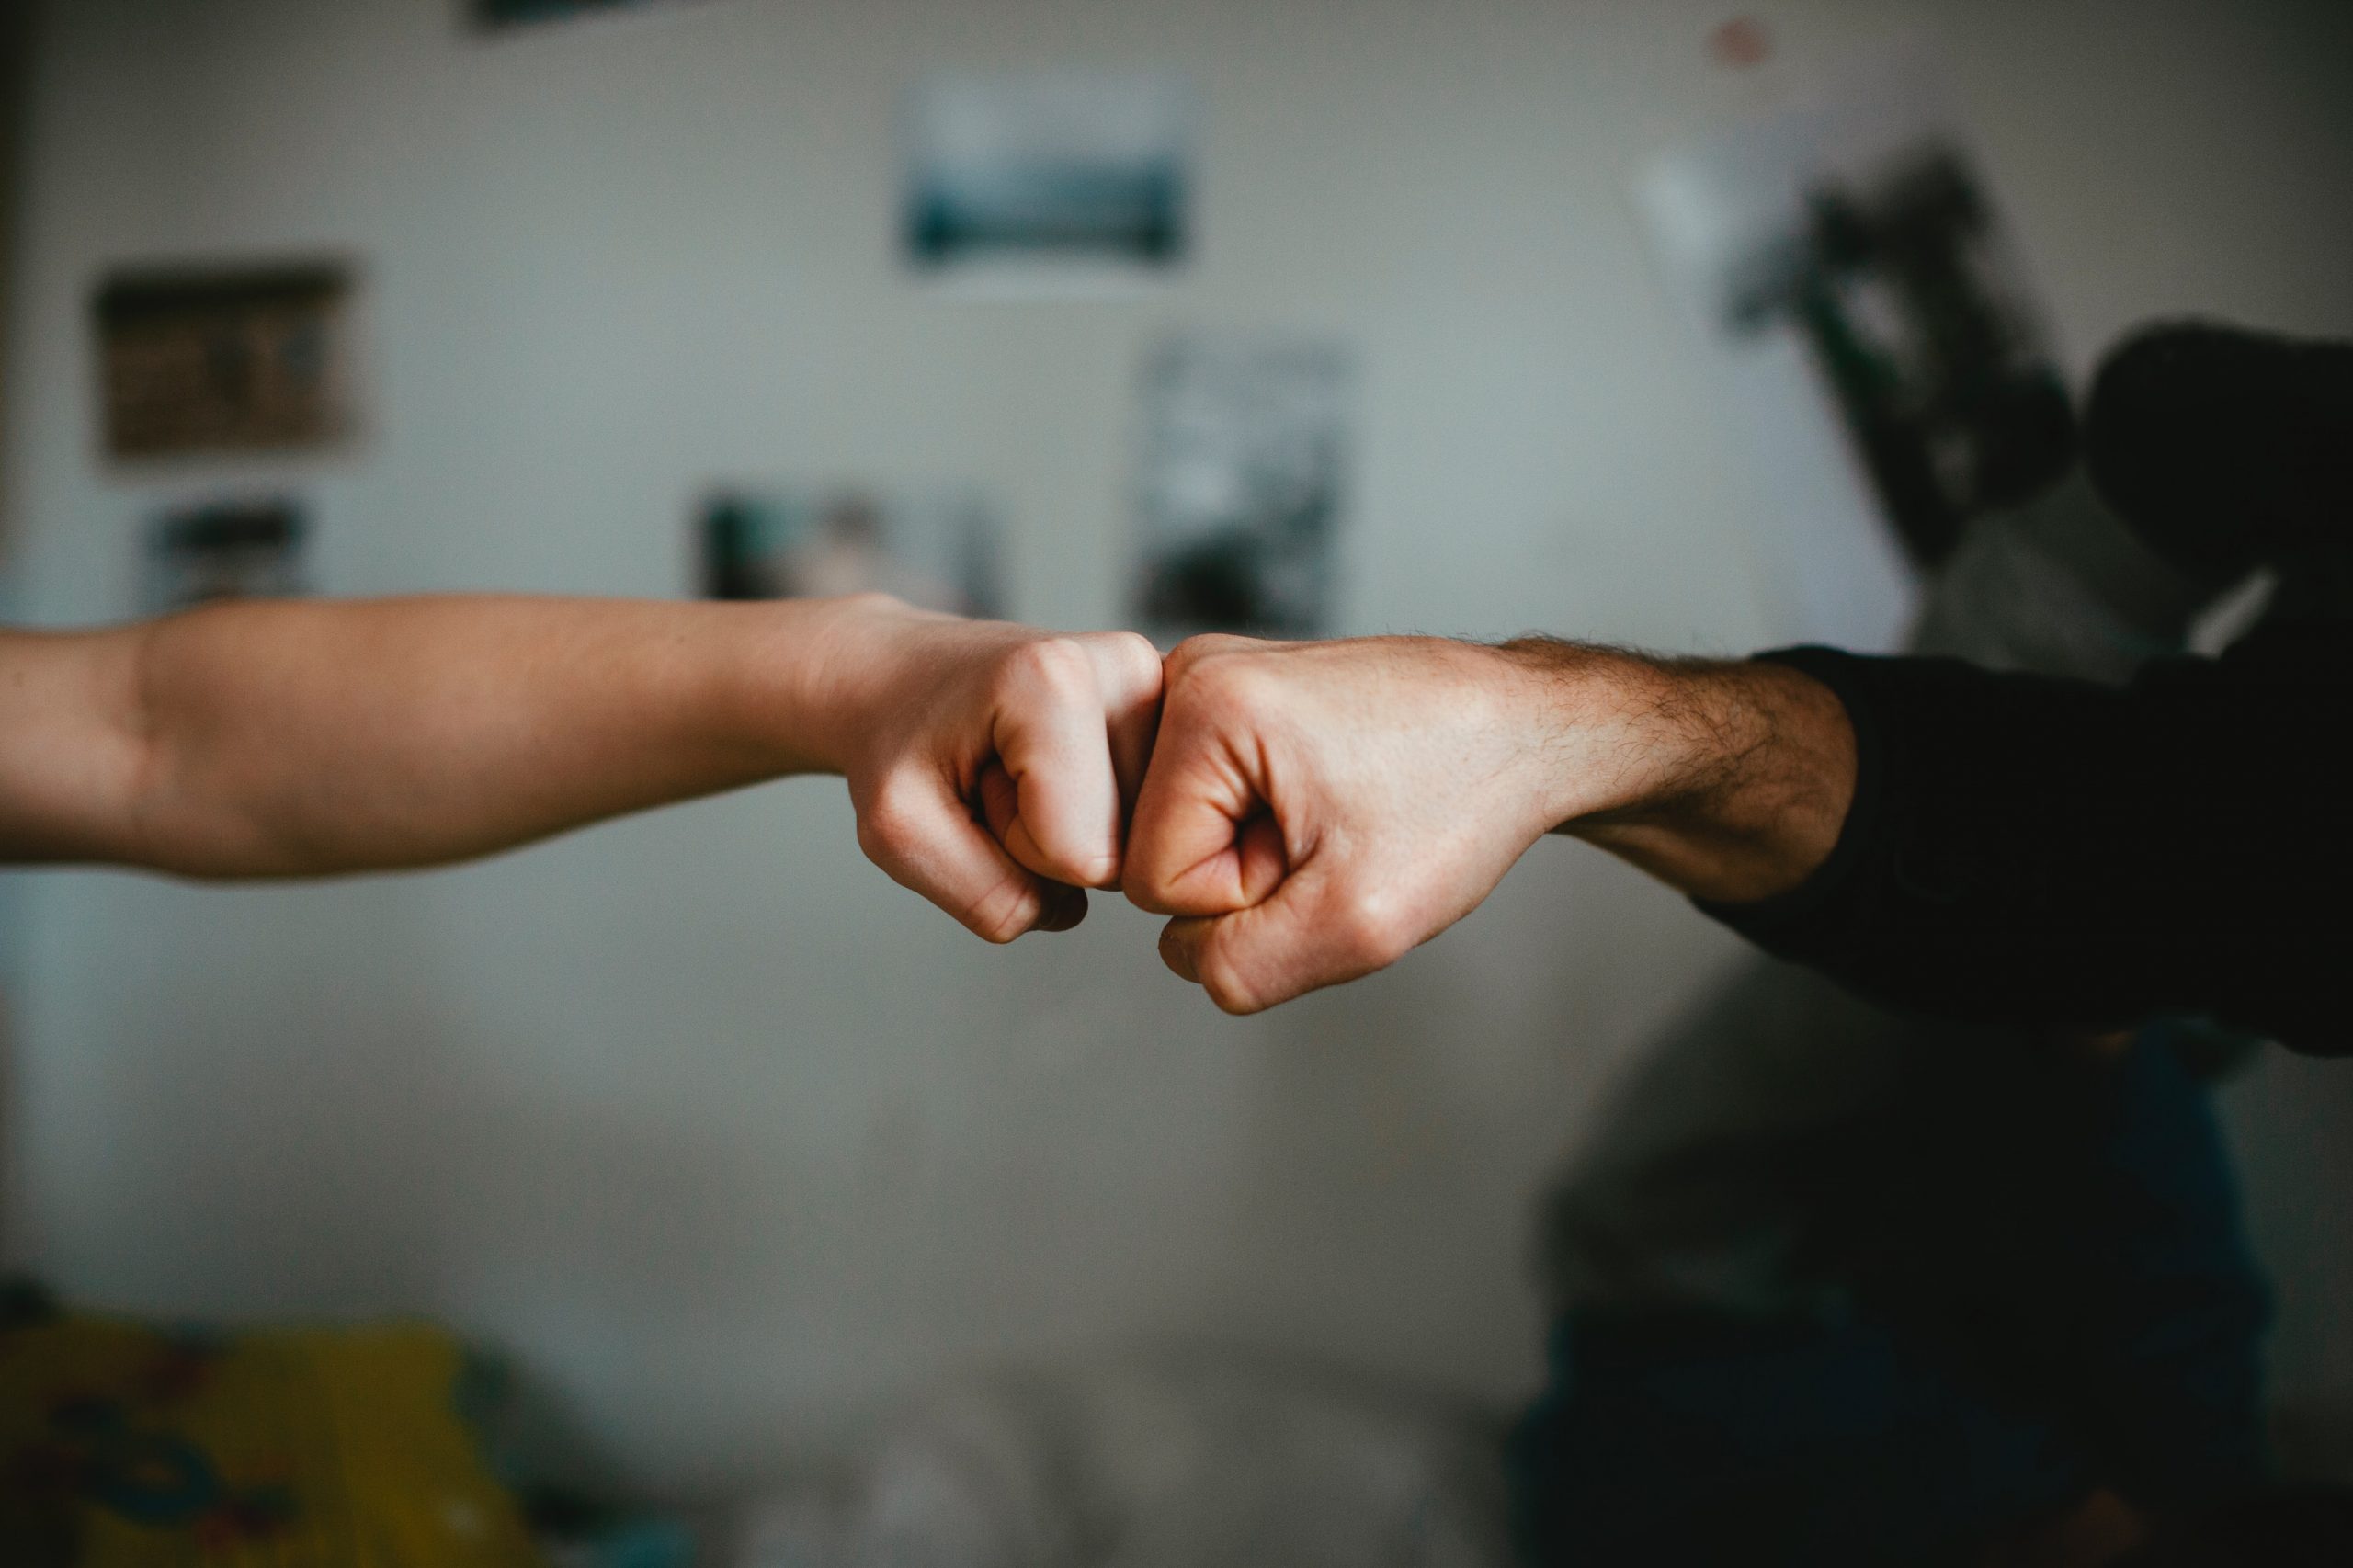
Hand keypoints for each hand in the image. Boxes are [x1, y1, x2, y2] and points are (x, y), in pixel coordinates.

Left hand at [800, 595, 1163, 941]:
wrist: (894, 676)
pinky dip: (1097, 813)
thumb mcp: (898, 834)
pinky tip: (1057, 767)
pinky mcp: (1171, 704)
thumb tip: (1071, 909)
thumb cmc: (891, 742)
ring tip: (1017, 767)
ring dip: (1071, 827)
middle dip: (1048, 840)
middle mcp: (1127, 666)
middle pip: (1123, 849)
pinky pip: (1151, 815)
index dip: (1016, 849)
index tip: (976, 786)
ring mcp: (1159, 682)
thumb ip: (987, 896)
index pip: (1082, 856)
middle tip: (995, 777)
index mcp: (1055, 679)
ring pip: (1142, 838)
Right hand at [1120, 635, 1574, 1012]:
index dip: (1247, 896)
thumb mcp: (1356, 923)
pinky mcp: (1235, 696)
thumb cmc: (1463, 798)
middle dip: (1249, 871)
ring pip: (1186, 831)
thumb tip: (1185, 955)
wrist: (1529, 729)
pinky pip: (1213, 803)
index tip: (1327, 850)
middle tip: (1338, 833)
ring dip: (1262, 849)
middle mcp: (1191, 671)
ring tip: (1338, 813)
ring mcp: (1212, 678)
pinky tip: (1329, 798)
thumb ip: (1241, 967)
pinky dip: (1269, 821)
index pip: (1155, 880)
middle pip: (1159, 849)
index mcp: (1205, 705)